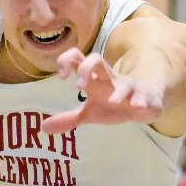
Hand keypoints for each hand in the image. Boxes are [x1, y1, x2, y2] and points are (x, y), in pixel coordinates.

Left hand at [41, 48, 163, 133]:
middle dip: (87, 69)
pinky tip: (137, 107)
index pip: (78, 58)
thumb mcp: (89, 113)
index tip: (61, 76)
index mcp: (94, 78)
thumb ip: (68, 118)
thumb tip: (43, 128)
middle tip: (79, 87)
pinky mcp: (143, 97)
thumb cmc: (112, 104)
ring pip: (123, 82)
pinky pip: (142, 96)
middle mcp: (109, 78)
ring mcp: (127, 87)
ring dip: (118, 91)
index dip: (67, 60)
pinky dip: (140, 101)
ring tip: (113, 101)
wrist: (142, 104)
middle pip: (97, 59)